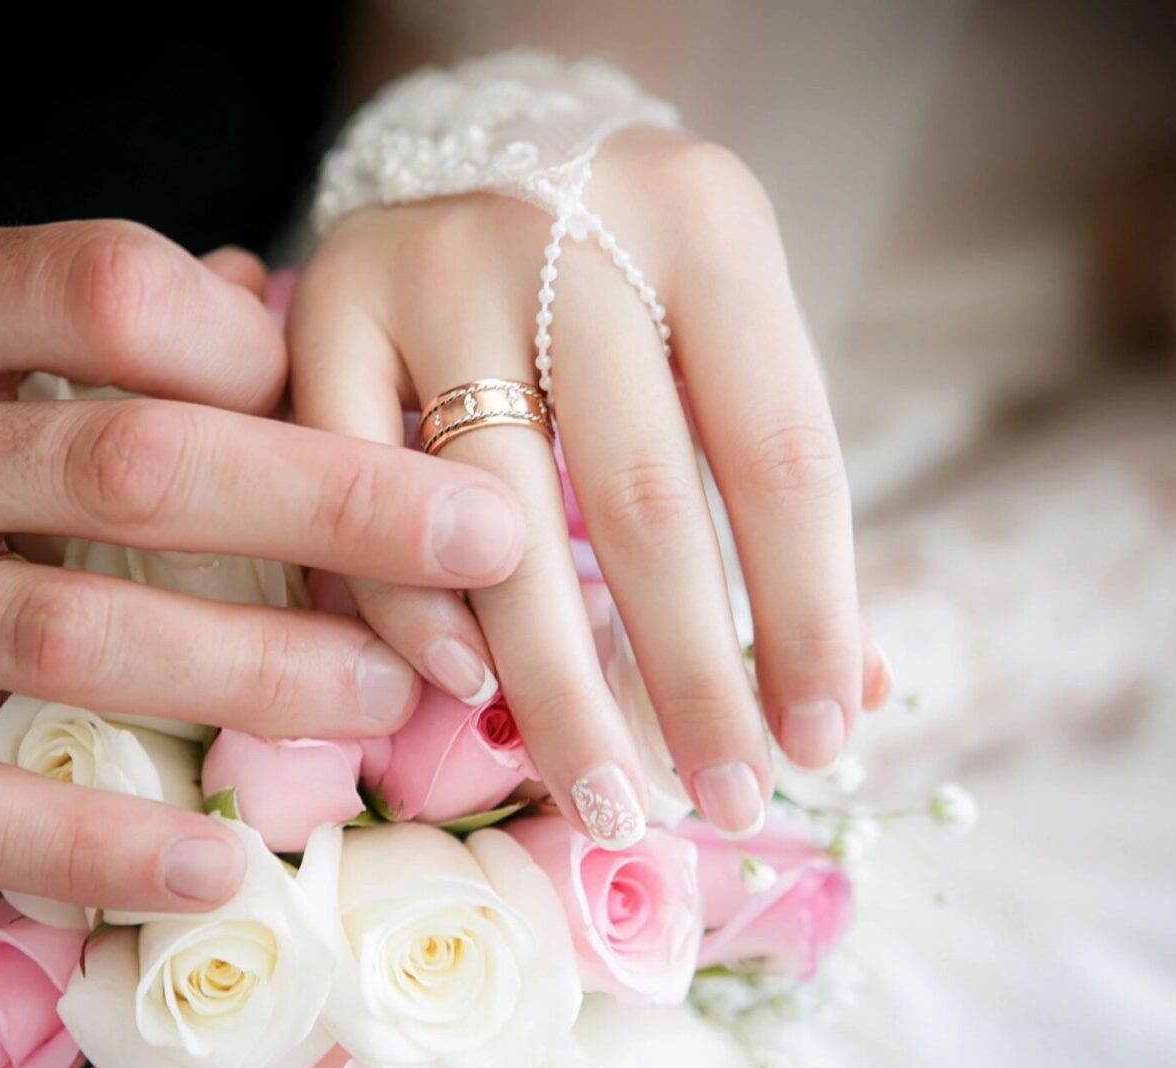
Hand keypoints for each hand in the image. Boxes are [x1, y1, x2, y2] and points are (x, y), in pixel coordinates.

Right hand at [0, 221, 523, 907]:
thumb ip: (51, 302)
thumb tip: (257, 303)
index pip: (111, 291)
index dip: (258, 343)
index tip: (352, 396)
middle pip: (138, 467)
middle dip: (334, 507)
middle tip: (486, 537)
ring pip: (74, 637)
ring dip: (253, 673)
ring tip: (387, 695)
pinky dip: (92, 847)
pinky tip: (216, 867)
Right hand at [289, 130, 890, 843]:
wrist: (486, 155)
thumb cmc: (632, 284)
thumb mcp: (727, 347)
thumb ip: (777, 505)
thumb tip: (847, 699)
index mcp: (708, 225)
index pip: (782, 454)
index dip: (809, 619)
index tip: (817, 745)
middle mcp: (568, 230)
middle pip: (641, 499)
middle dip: (687, 680)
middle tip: (718, 803)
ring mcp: (435, 266)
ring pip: (494, 516)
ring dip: (556, 686)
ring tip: (608, 796)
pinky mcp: (328, 302)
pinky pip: (360, 490)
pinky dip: (413, 605)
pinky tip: (470, 691)